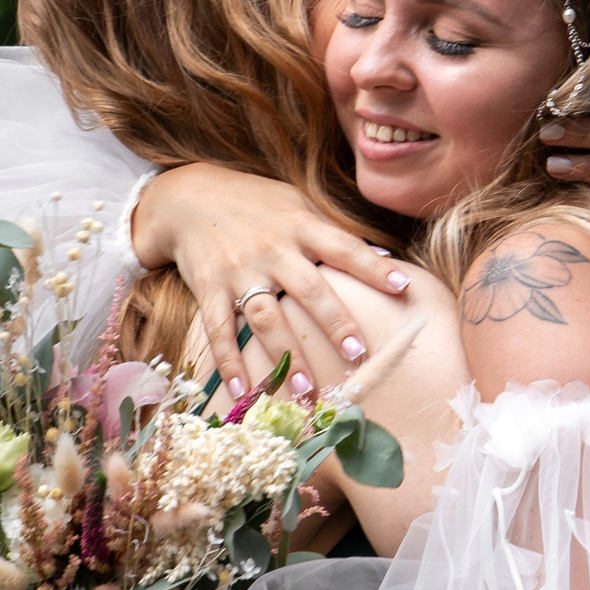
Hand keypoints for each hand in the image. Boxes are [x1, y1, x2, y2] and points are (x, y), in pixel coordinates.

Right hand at [129, 165, 408, 394]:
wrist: (187, 198)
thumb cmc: (255, 204)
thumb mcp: (296, 204)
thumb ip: (334, 232)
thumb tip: (386, 256)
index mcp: (300, 226)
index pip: (344, 247)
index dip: (373, 267)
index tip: (403, 287)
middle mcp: (272, 249)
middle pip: (309, 289)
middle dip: (334, 323)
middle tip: (358, 355)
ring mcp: (239, 271)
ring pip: (266, 317)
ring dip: (286, 356)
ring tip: (307, 390)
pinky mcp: (209, 288)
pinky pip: (219, 329)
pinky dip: (229, 362)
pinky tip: (241, 391)